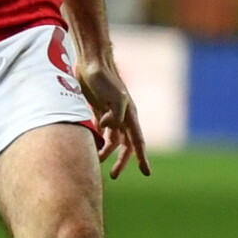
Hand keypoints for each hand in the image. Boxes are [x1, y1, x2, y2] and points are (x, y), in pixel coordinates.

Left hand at [76, 52, 150, 178]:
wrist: (92, 62)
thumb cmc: (104, 78)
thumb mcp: (114, 96)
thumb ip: (115, 115)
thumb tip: (108, 128)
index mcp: (130, 115)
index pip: (138, 141)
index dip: (141, 157)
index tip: (146, 172)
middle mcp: (123, 117)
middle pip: (125, 145)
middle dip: (121, 161)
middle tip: (114, 175)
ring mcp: (111, 113)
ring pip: (112, 139)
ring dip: (106, 151)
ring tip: (96, 161)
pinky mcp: (99, 110)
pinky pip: (102, 130)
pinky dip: (99, 140)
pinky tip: (92, 147)